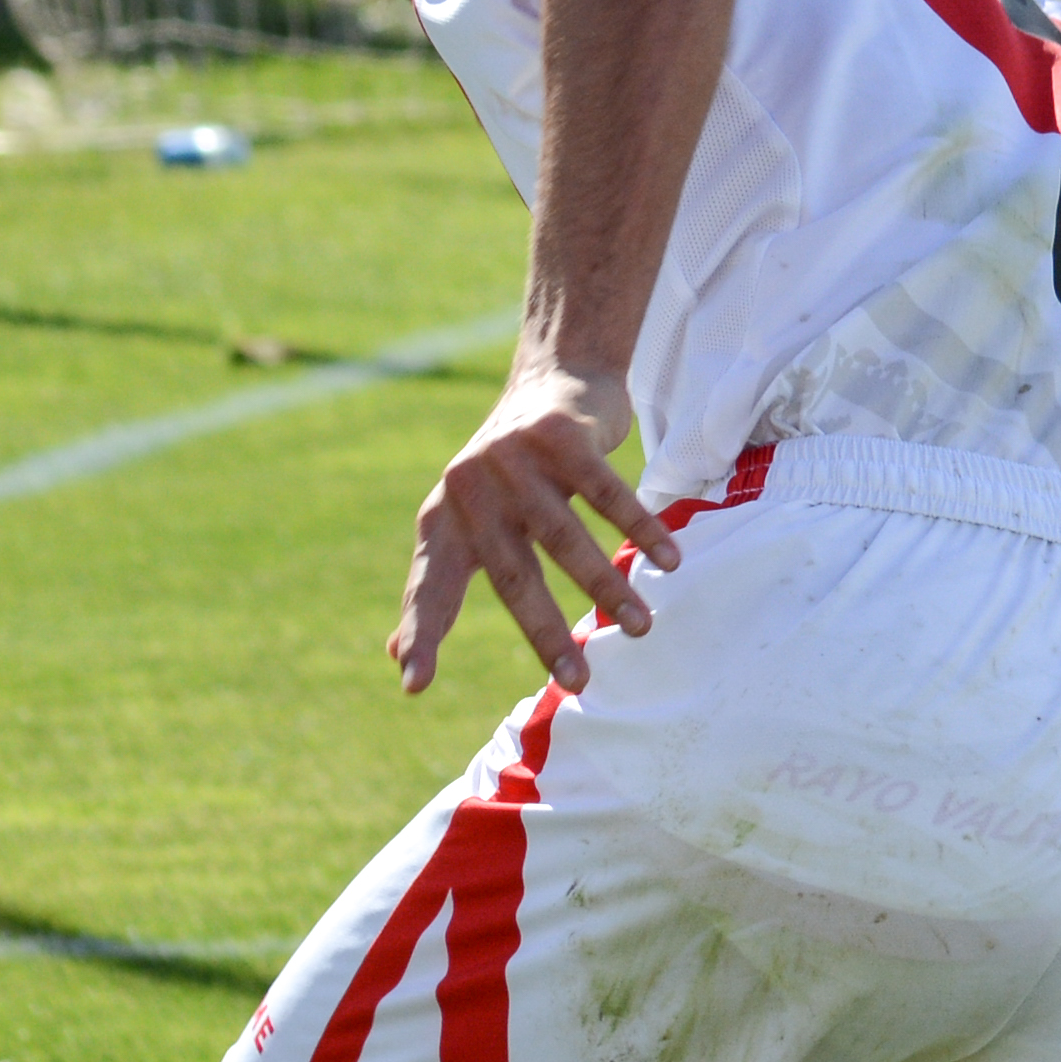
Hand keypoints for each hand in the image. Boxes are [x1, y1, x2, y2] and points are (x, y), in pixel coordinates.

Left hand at [393, 361, 675, 695]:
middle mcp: (469, 490)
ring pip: (565, 539)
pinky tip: (670, 559)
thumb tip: (390, 653)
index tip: (413, 684)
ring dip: (608, 587)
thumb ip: (440, 581)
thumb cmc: (512, 471)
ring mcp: (514, 460)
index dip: (422, 632)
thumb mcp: (467, 520)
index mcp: (444, 519)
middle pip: (513, 575)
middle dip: (546, 634)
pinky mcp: (560, 437)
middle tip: (579, 683)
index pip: (430, 585)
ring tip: (641, 628)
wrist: (554, 377)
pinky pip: (608, 494)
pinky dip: (641, 529)